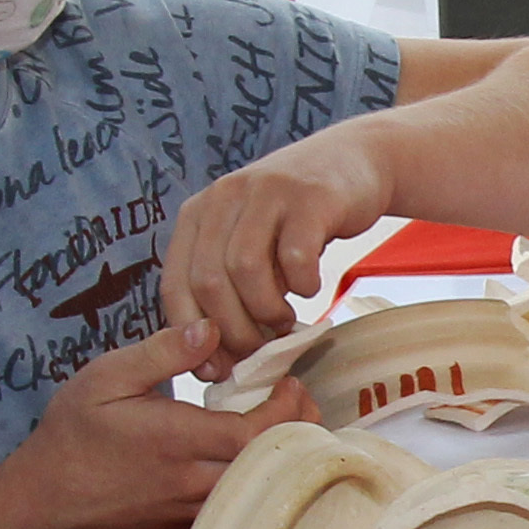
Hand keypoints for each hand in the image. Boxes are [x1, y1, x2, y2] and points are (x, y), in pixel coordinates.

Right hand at [0, 317, 313, 528]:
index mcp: (178, 439)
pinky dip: (260, 473)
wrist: (49, 497)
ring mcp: (194, 505)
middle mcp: (193, 479)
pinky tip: (257, 449)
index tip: (290, 380)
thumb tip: (210, 328)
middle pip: (272, 462)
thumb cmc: (75, 432)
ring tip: (288, 420)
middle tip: (301, 398)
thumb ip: (162, 353)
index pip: (257, 430)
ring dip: (283, 452)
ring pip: (261, 485)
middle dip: (299, 429)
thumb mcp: (107, 377)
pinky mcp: (189, 519)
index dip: (286, 406)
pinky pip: (240, 500)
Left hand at [162, 123, 395, 353]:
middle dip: (235, 331)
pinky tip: (309, 288)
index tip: (219, 367)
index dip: (194, 336)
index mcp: (197, 215)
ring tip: (285, 322)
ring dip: (267, 311)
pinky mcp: (308, 198)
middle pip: (209, 283)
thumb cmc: (295, 219)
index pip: (175, 286)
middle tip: (260, 350)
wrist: (353, 161)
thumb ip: (226, 288)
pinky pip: (294, 256)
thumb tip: (214, 361)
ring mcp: (265, 194)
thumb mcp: (248, 243)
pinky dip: (302, 285)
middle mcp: (222, 199)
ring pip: (245, 271)